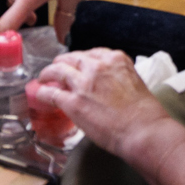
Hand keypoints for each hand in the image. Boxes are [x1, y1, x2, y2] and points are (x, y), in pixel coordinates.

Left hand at [28, 48, 165, 156]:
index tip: (76, 66)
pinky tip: (39, 95)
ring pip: (57, 71)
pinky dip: (43, 93)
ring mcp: (83, 83)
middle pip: (71, 58)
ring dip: (47, 74)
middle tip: (56, 70)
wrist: (143, 130)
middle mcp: (97, 66)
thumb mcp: (134, 82)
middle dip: (62, 63)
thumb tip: (105, 87)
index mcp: (115, 59)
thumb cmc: (145, 113)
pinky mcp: (73, 102)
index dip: (80, 61)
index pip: (91, 54)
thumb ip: (117, 78)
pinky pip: (51, 93)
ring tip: (43, 79)